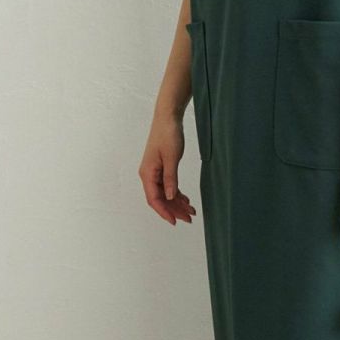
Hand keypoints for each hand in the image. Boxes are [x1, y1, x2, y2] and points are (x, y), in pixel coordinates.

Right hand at [140, 111, 197, 225]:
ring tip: (191, 211)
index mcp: (148, 173)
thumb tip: (170, 197)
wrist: (168, 117)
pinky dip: (177, 193)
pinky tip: (186, 199)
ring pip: (165, 193)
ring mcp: (154, 172)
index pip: (154, 199)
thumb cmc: (168, 134)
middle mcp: (148, 175)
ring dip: (177, 203)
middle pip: (160, 198)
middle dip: (174, 210)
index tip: (175, 221)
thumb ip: (171, 178)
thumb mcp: (172, 158)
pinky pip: (168, 185)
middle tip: (189, 218)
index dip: (164, 212)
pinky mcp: (161, 168)